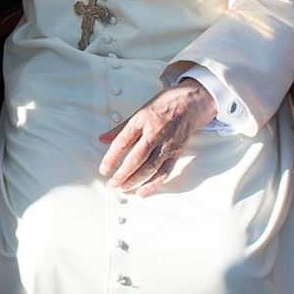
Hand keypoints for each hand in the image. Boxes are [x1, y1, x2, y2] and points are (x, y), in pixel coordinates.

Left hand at [98, 79, 216, 195]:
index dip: (111, 158)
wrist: (190, 103)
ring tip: (123, 187)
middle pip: (136, 158)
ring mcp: (167, 144)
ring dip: (135, 180)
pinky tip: (142, 190)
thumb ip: (121, 128)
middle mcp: (155, 133)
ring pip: (150, 167)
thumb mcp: (139, 112)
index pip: (123, 142)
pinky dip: (153, 183)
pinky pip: (164, 172)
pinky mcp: (176, 153)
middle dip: (122, 174)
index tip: (104, 169)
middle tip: (113, 183)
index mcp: (143, 120)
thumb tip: (103, 139)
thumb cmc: (163, 105)